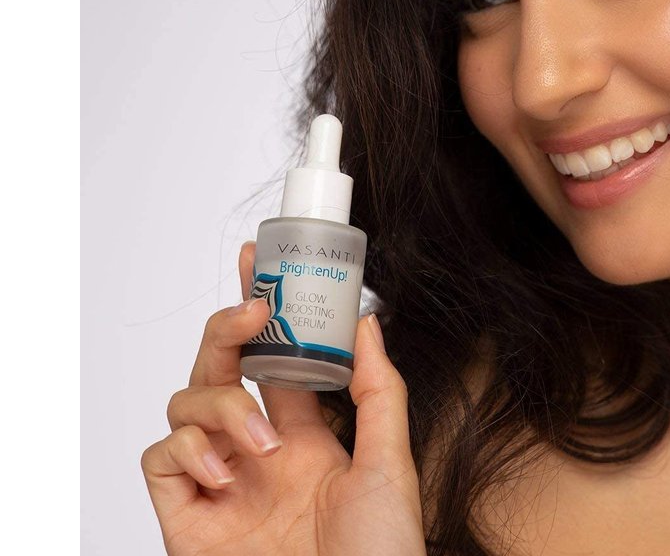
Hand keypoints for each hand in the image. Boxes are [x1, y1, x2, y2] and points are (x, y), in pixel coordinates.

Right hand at [141, 242, 426, 554]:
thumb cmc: (379, 554)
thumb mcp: (388, 462)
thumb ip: (377, 390)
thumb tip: (367, 320)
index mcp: (303, 433)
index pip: (271, 357)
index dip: (260, 310)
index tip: (256, 264)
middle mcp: (256, 450)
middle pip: (220, 366)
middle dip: (227, 329)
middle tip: (249, 309)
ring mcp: (219, 480)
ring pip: (186, 402)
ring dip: (221, 407)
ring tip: (262, 445)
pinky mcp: (187, 516)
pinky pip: (160, 457)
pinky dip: (187, 450)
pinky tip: (226, 474)